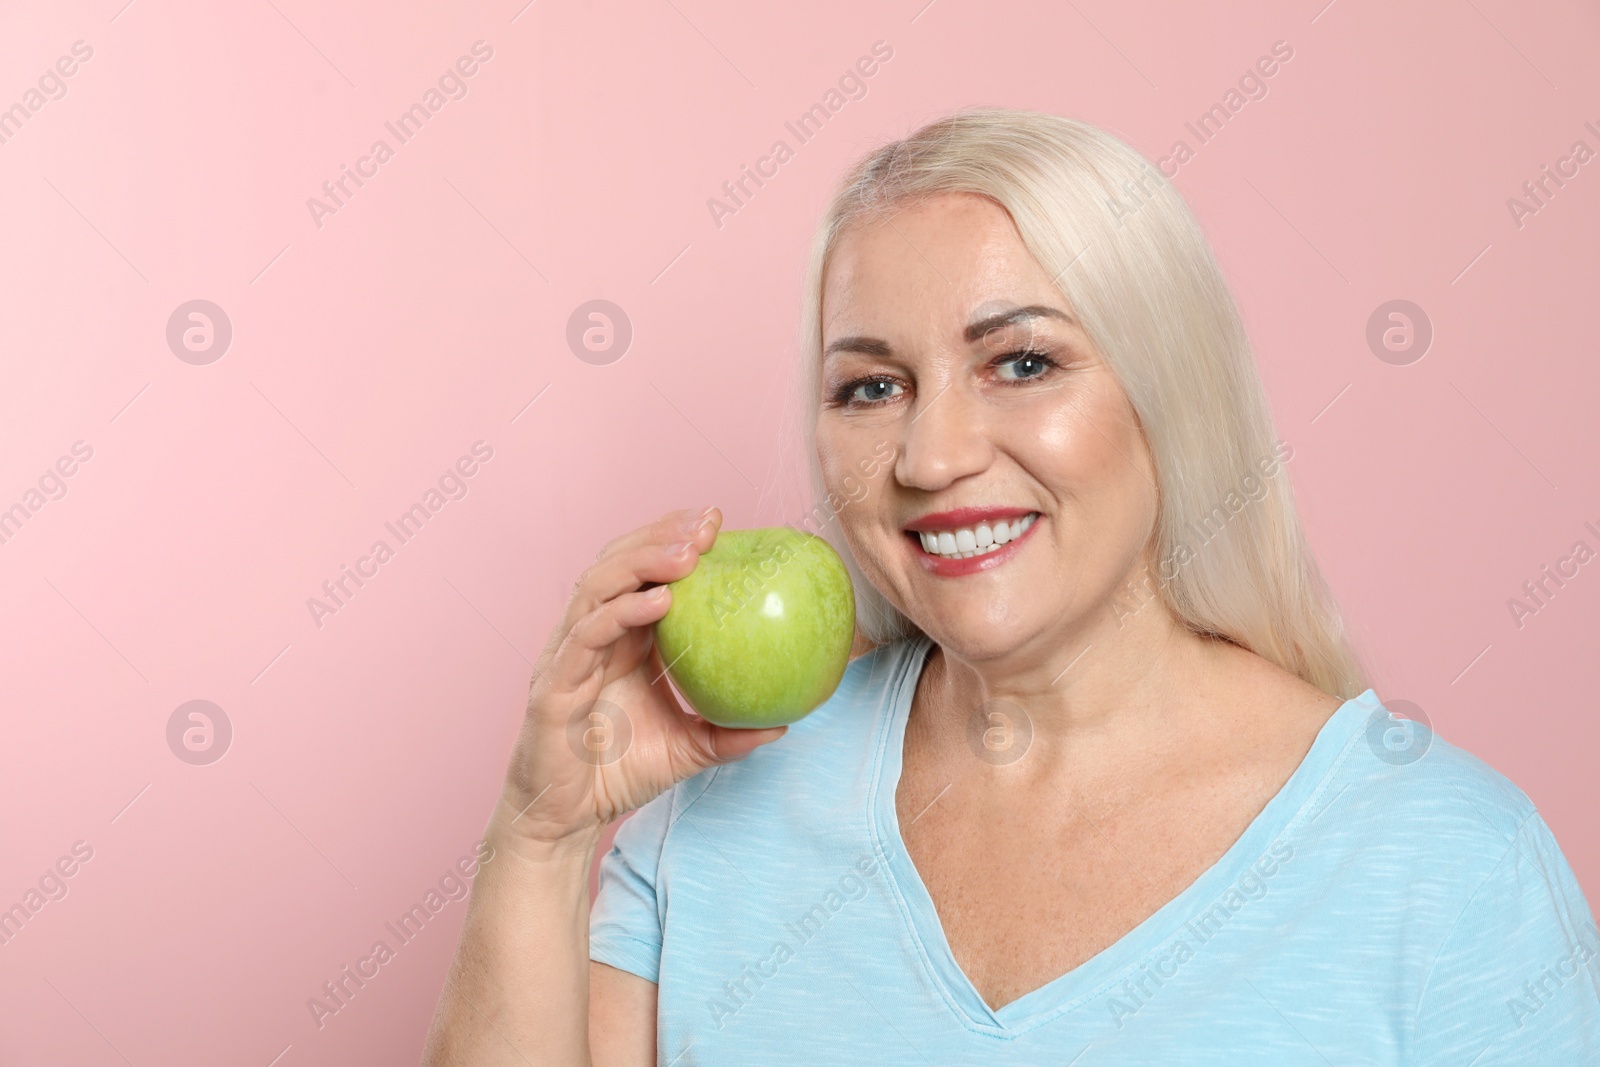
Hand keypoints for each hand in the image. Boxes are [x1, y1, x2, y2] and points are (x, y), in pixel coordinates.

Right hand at [492, 507, 786, 851]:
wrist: (564, 820)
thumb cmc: (617, 776)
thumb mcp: (688, 750)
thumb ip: (729, 733)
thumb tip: (784, 722)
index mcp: (620, 642)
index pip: (642, 574)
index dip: (673, 542)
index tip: (717, 523)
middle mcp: (591, 637)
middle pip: (618, 565)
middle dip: (661, 537)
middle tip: (707, 524)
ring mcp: (569, 656)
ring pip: (598, 587)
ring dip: (643, 561)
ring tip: (688, 552)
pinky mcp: (554, 684)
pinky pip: (586, 637)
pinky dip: (622, 612)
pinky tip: (661, 602)